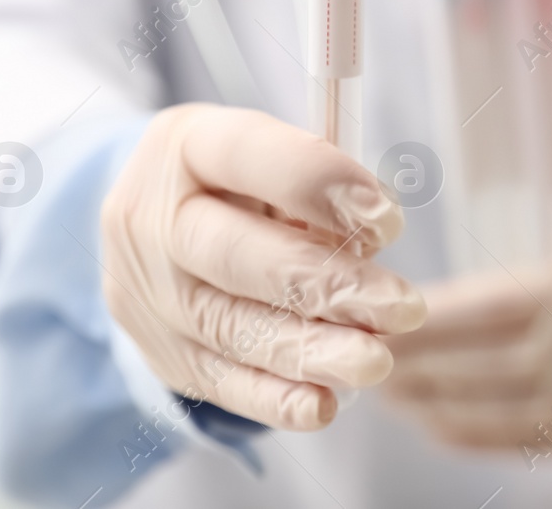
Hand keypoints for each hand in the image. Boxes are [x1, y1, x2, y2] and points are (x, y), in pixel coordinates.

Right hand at [100, 104, 424, 429]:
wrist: (147, 227)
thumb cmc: (237, 180)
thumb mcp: (267, 153)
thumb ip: (314, 180)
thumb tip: (374, 233)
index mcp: (187, 146)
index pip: (249, 155)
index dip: (320, 184)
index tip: (388, 220)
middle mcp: (155, 220)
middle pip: (237, 256)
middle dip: (328, 283)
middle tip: (403, 307)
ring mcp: (152, 294)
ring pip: (232, 327)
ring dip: (311, 350)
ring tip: (375, 361)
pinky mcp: (164, 353)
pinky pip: (220, 382)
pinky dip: (274, 399)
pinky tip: (321, 405)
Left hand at [382, 244, 551, 463]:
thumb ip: (538, 289)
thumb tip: (446, 310)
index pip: (485, 306)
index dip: (420, 318)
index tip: (367, 313)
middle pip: (478, 366)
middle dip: (409, 364)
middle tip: (351, 353)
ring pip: (494, 412)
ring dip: (429, 403)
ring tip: (384, 389)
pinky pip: (527, 443)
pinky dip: (473, 434)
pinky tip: (435, 420)